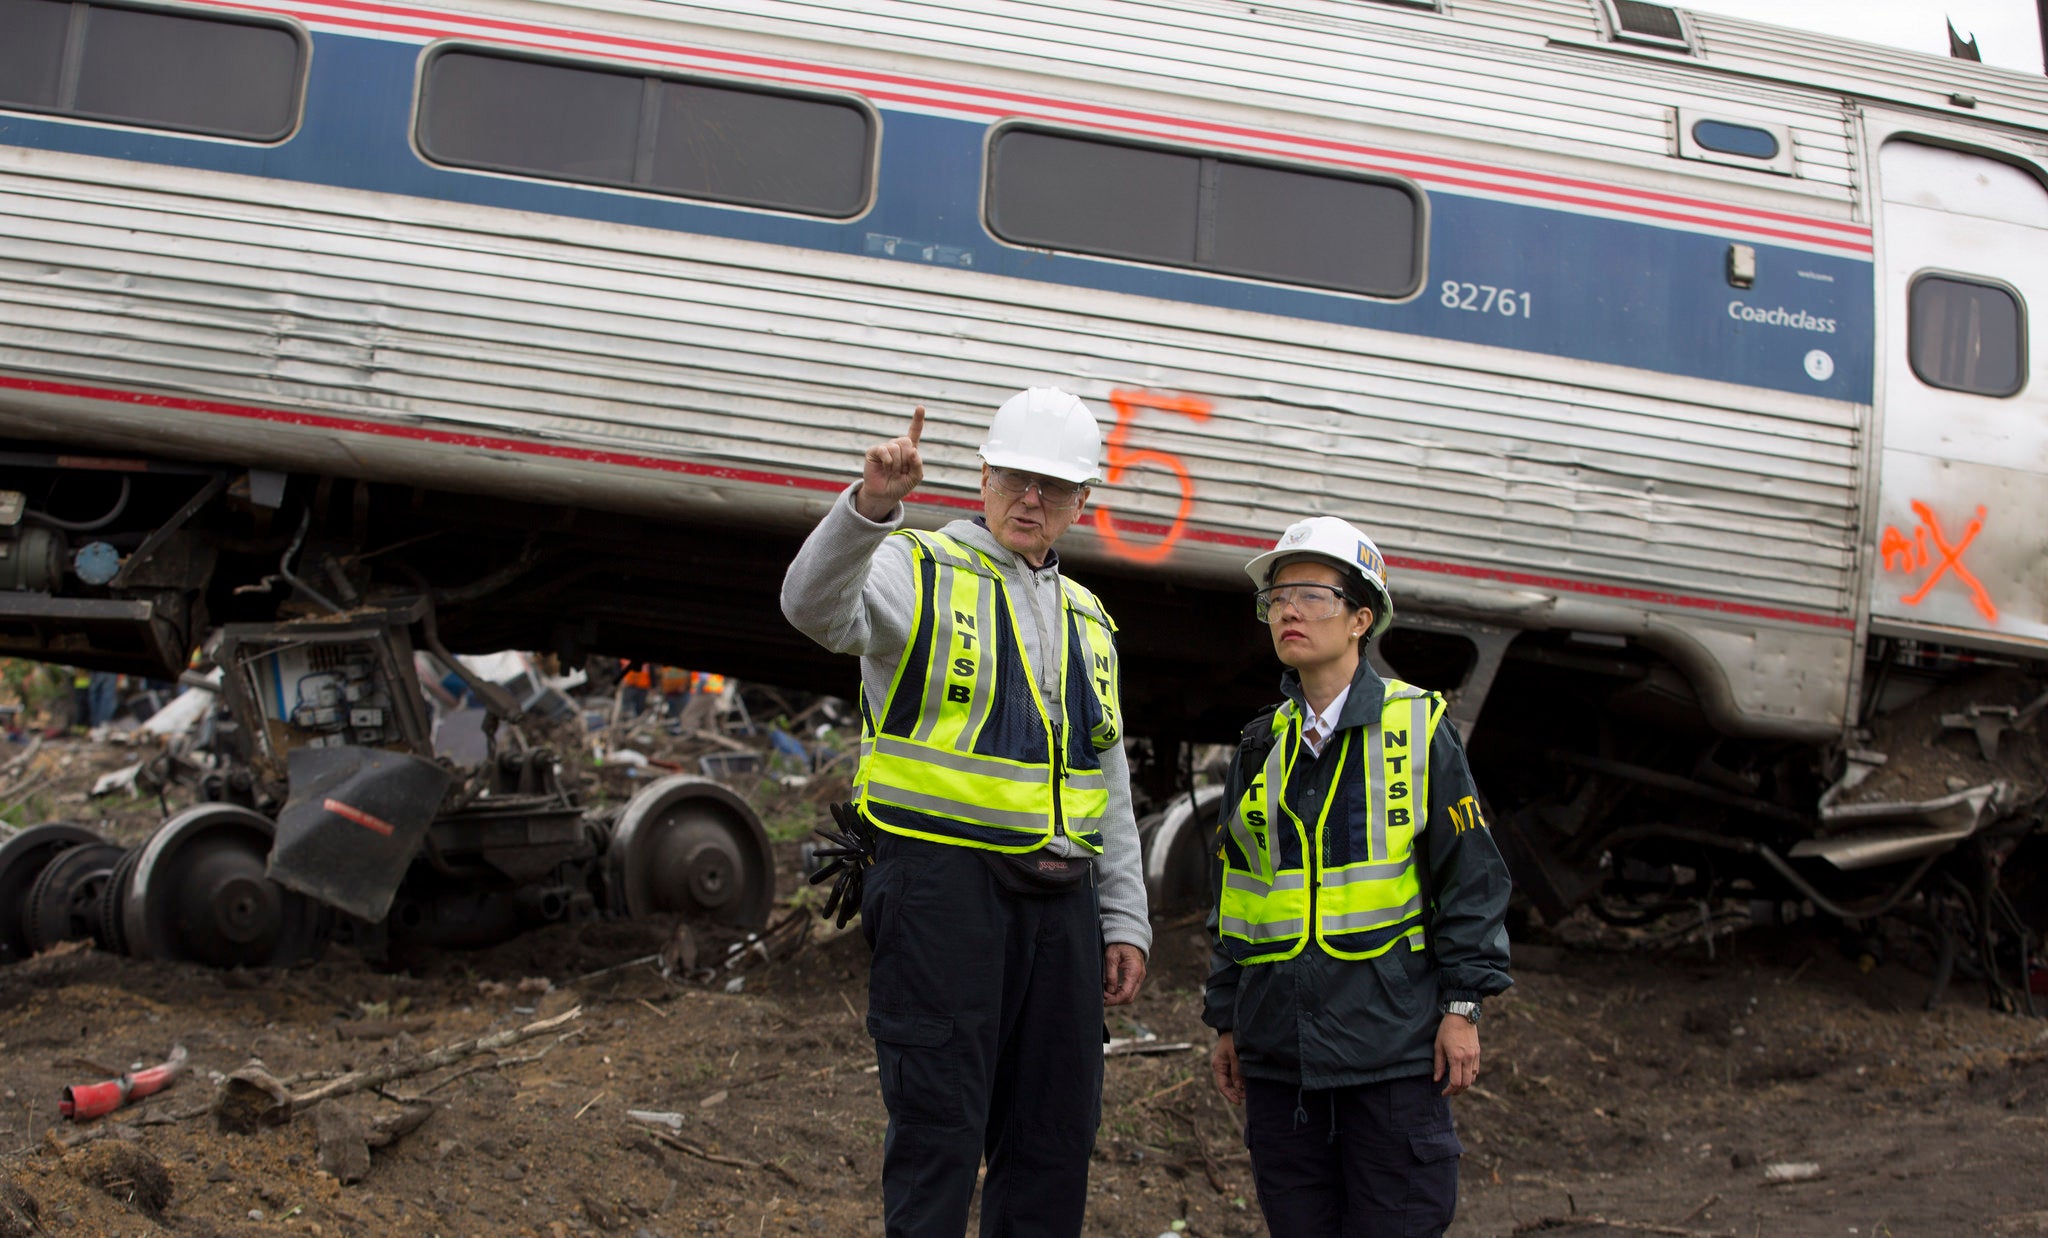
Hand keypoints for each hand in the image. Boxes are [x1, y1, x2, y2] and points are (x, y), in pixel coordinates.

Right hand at [854, 406, 924, 521]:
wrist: (884, 495)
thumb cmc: (900, 485)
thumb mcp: (915, 477)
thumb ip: (918, 465)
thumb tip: (913, 450)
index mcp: (909, 450)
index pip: (914, 432)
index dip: (917, 420)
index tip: (920, 407)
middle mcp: (897, 445)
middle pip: (907, 442)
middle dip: (906, 459)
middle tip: (900, 471)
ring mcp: (885, 447)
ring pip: (896, 447)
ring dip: (897, 464)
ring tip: (892, 472)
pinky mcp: (874, 451)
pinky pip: (885, 451)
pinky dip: (888, 462)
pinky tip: (885, 468)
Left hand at [1103, 943, 1145, 1005]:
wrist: (1129, 936)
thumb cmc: (1119, 944)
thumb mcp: (1111, 957)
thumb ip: (1111, 974)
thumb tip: (1110, 991)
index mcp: (1134, 971)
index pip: (1126, 994)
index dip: (1114, 1000)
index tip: (1103, 1000)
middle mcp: (1140, 976)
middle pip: (1129, 998)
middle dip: (1115, 1000)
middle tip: (1102, 996)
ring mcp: (1140, 977)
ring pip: (1130, 995)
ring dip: (1117, 996)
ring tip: (1104, 991)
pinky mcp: (1137, 976)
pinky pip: (1130, 989)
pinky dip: (1120, 992)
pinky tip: (1110, 987)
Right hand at [1210, 1032, 1245, 1105]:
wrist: (1234, 1026)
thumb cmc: (1233, 1039)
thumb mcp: (1235, 1055)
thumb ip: (1237, 1071)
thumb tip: (1239, 1088)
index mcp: (1218, 1065)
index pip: (1223, 1086)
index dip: (1230, 1095)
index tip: (1239, 1102)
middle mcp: (1222, 1067)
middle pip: (1228, 1085)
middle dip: (1237, 1092)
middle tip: (1247, 1097)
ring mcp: (1227, 1065)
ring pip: (1233, 1081)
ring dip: (1240, 1087)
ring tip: (1250, 1091)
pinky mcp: (1234, 1062)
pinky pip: (1237, 1075)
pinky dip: (1242, 1080)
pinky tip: (1249, 1083)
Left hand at [1434, 1015, 1479, 1095]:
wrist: (1461, 1016)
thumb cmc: (1446, 1030)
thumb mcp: (1438, 1046)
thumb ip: (1438, 1065)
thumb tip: (1437, 1080)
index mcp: (1456, 1057)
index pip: (1455, 1081)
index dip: (1449, 1090)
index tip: (1443, 1092)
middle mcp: (1467, 1058)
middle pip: (1466, 1084)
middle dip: (1457, 1091)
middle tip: (1449, 1092)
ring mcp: (1474, 1056)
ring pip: (1472, 1078)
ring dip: (1464, 1085)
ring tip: (1455, 1085)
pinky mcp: (1477, 1053)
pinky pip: (1476, 1070)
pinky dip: (1470, 1077)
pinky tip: (1462, 1075)